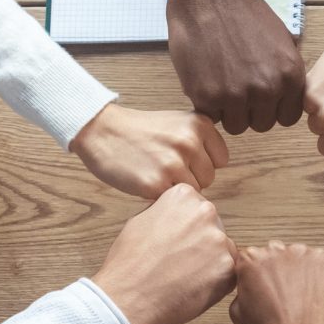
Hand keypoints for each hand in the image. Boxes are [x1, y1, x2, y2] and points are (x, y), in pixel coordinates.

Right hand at [70, 104, 227, 198]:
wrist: (102, 131)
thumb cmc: (140, 131)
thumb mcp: (178, 123)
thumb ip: (201, 140)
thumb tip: (217, 167)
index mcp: (200, 125)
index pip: (221, 159)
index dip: (202, 163)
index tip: (182, 158)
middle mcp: (190, 142)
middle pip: (208, 178)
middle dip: (190, 178)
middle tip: (165, 166)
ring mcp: (173, 163)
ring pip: (193, 192)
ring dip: (176, 189)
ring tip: (155, 173)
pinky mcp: (156, 183)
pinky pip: (172, 201)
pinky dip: (161, 196)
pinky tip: (146, 181)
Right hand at [93, 184, 236, 323]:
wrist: (128, 298)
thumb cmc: (129, 263)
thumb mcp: (140, 220)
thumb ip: (166, 212)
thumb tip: (177, 214)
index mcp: (184, 196)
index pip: (197, 207)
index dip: (188, 228)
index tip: (178, 241)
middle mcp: (205, 212)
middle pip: (213, 227)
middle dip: (202, 244)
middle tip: (180, 262)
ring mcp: (219, 239)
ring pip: (223, 251)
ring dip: (210, 263)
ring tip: (184, 277)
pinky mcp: (227, 267)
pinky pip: (228, 273)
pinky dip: (215, 282)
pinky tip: (192, 287)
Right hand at [164, 0, 305, 134]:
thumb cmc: (244, 12)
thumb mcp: (282, 42)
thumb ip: (286, 74)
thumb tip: (287, 99)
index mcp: (290, 77)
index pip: (287, 118)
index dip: (272, 108)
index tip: (260, 97)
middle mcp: (267, 89)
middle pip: (262, 125)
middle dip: (250, 111)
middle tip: (236, 87)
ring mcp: (236, 95)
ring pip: (236, 126)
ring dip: (228, 111)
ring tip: (220, 83)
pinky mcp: (206, 96)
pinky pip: (211, 117)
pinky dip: (206, 103)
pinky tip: (205, 79)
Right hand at [230, 241, 323, 323]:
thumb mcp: (237, 312)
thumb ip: (240, 288)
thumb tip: (247, 283)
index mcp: (249, 259)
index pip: (251, 257)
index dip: (258, 274)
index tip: (266, 286)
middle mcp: (273, 250)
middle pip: (275, 254)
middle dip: (278, 270)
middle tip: (284, 294)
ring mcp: (298, 252)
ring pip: (297, 257)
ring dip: (298, 271)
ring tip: (300, 297)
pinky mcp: (321, 259)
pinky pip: (318, 261)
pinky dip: (318, 274)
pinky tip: (313, 294)